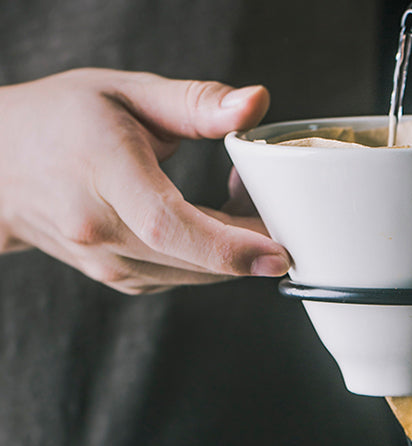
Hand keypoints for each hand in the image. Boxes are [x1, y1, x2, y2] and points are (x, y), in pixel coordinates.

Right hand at [0, 68, 290, 292]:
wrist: (3, 166)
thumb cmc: (62, 120)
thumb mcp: (127, 92)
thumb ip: (196, 102)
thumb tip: (255, 104)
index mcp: (102, 172)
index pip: (170, 224)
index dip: (229, 246)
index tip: (276, 253)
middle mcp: (101, 229)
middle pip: (194, 258)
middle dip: (251, 244)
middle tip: (277, 208)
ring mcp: (107, 263)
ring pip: (194, 274)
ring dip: (234, 250)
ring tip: (242, 202)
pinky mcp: (120, 280)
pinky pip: (182, 276)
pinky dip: (210, 257)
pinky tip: (212, 222)